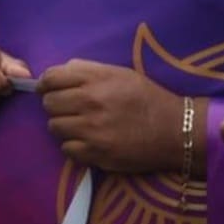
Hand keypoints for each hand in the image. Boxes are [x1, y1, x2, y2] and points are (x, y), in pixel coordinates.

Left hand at [37, 59, 181, 174]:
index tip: (50, 89)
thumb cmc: (147, 99)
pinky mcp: (96, 153)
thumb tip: (60, 71)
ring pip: (54, 126)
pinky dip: (74, 146)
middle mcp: (91, 103)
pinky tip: (89, 141)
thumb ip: (88, 69)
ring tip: (82, 125)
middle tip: (71, 109)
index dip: (46, 84)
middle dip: (56, 105)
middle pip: (48, 103)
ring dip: (64, 126)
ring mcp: (92, 130)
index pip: (51, 78)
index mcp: (96, 80)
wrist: (176, 131)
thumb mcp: (121, 74)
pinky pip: (66, 148)